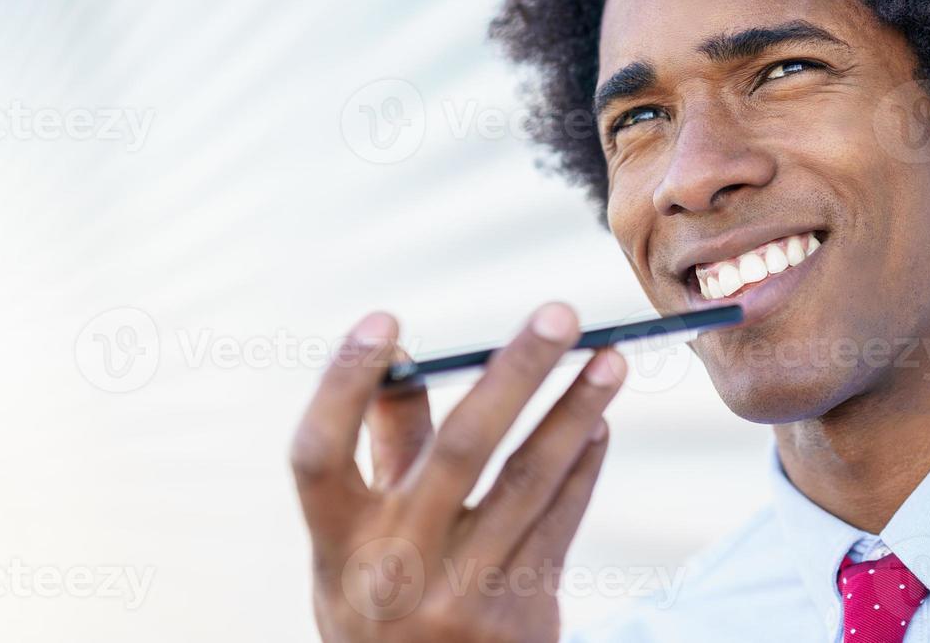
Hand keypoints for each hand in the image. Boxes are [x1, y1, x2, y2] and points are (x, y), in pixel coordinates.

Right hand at [290, 303, 624, 641]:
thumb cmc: (386, 608)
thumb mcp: (356, 551)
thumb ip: (384, 457)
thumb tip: (403, 363)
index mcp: (337, 547)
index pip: (319, 455)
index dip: (343, 385)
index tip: (384, 321)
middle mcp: (396, 570)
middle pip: (458, 450)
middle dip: (516, 373)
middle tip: (561, 316)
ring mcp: (462, 596)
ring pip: (530, 481)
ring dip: (576, 412)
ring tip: (610, 360)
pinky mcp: (521, 614)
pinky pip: (561, 521)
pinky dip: (582, 466)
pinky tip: (598, 424)